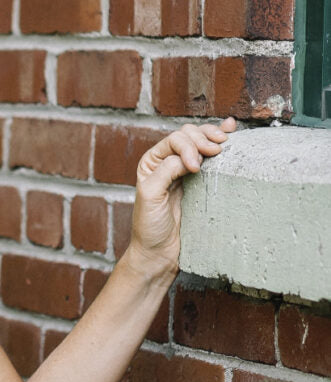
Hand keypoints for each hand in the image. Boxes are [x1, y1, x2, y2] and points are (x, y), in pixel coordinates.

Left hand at [127, 116, 237, 274]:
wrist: (160, 253)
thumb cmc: (150, 226)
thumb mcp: (151, 195)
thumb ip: (166, 171)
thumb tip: (188, 156)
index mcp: (153, 162)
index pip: (175, 140)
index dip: (188, 147)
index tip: (195, 168)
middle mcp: (168, 162)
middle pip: (189, 135)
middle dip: (203, 139)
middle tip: (216, 152)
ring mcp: (186, 171)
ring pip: (201, 141)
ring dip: (213, 136)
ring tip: (224, 142)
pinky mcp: (201, 182)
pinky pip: (210, 156)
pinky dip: (220, 140)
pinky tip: (231, 128)